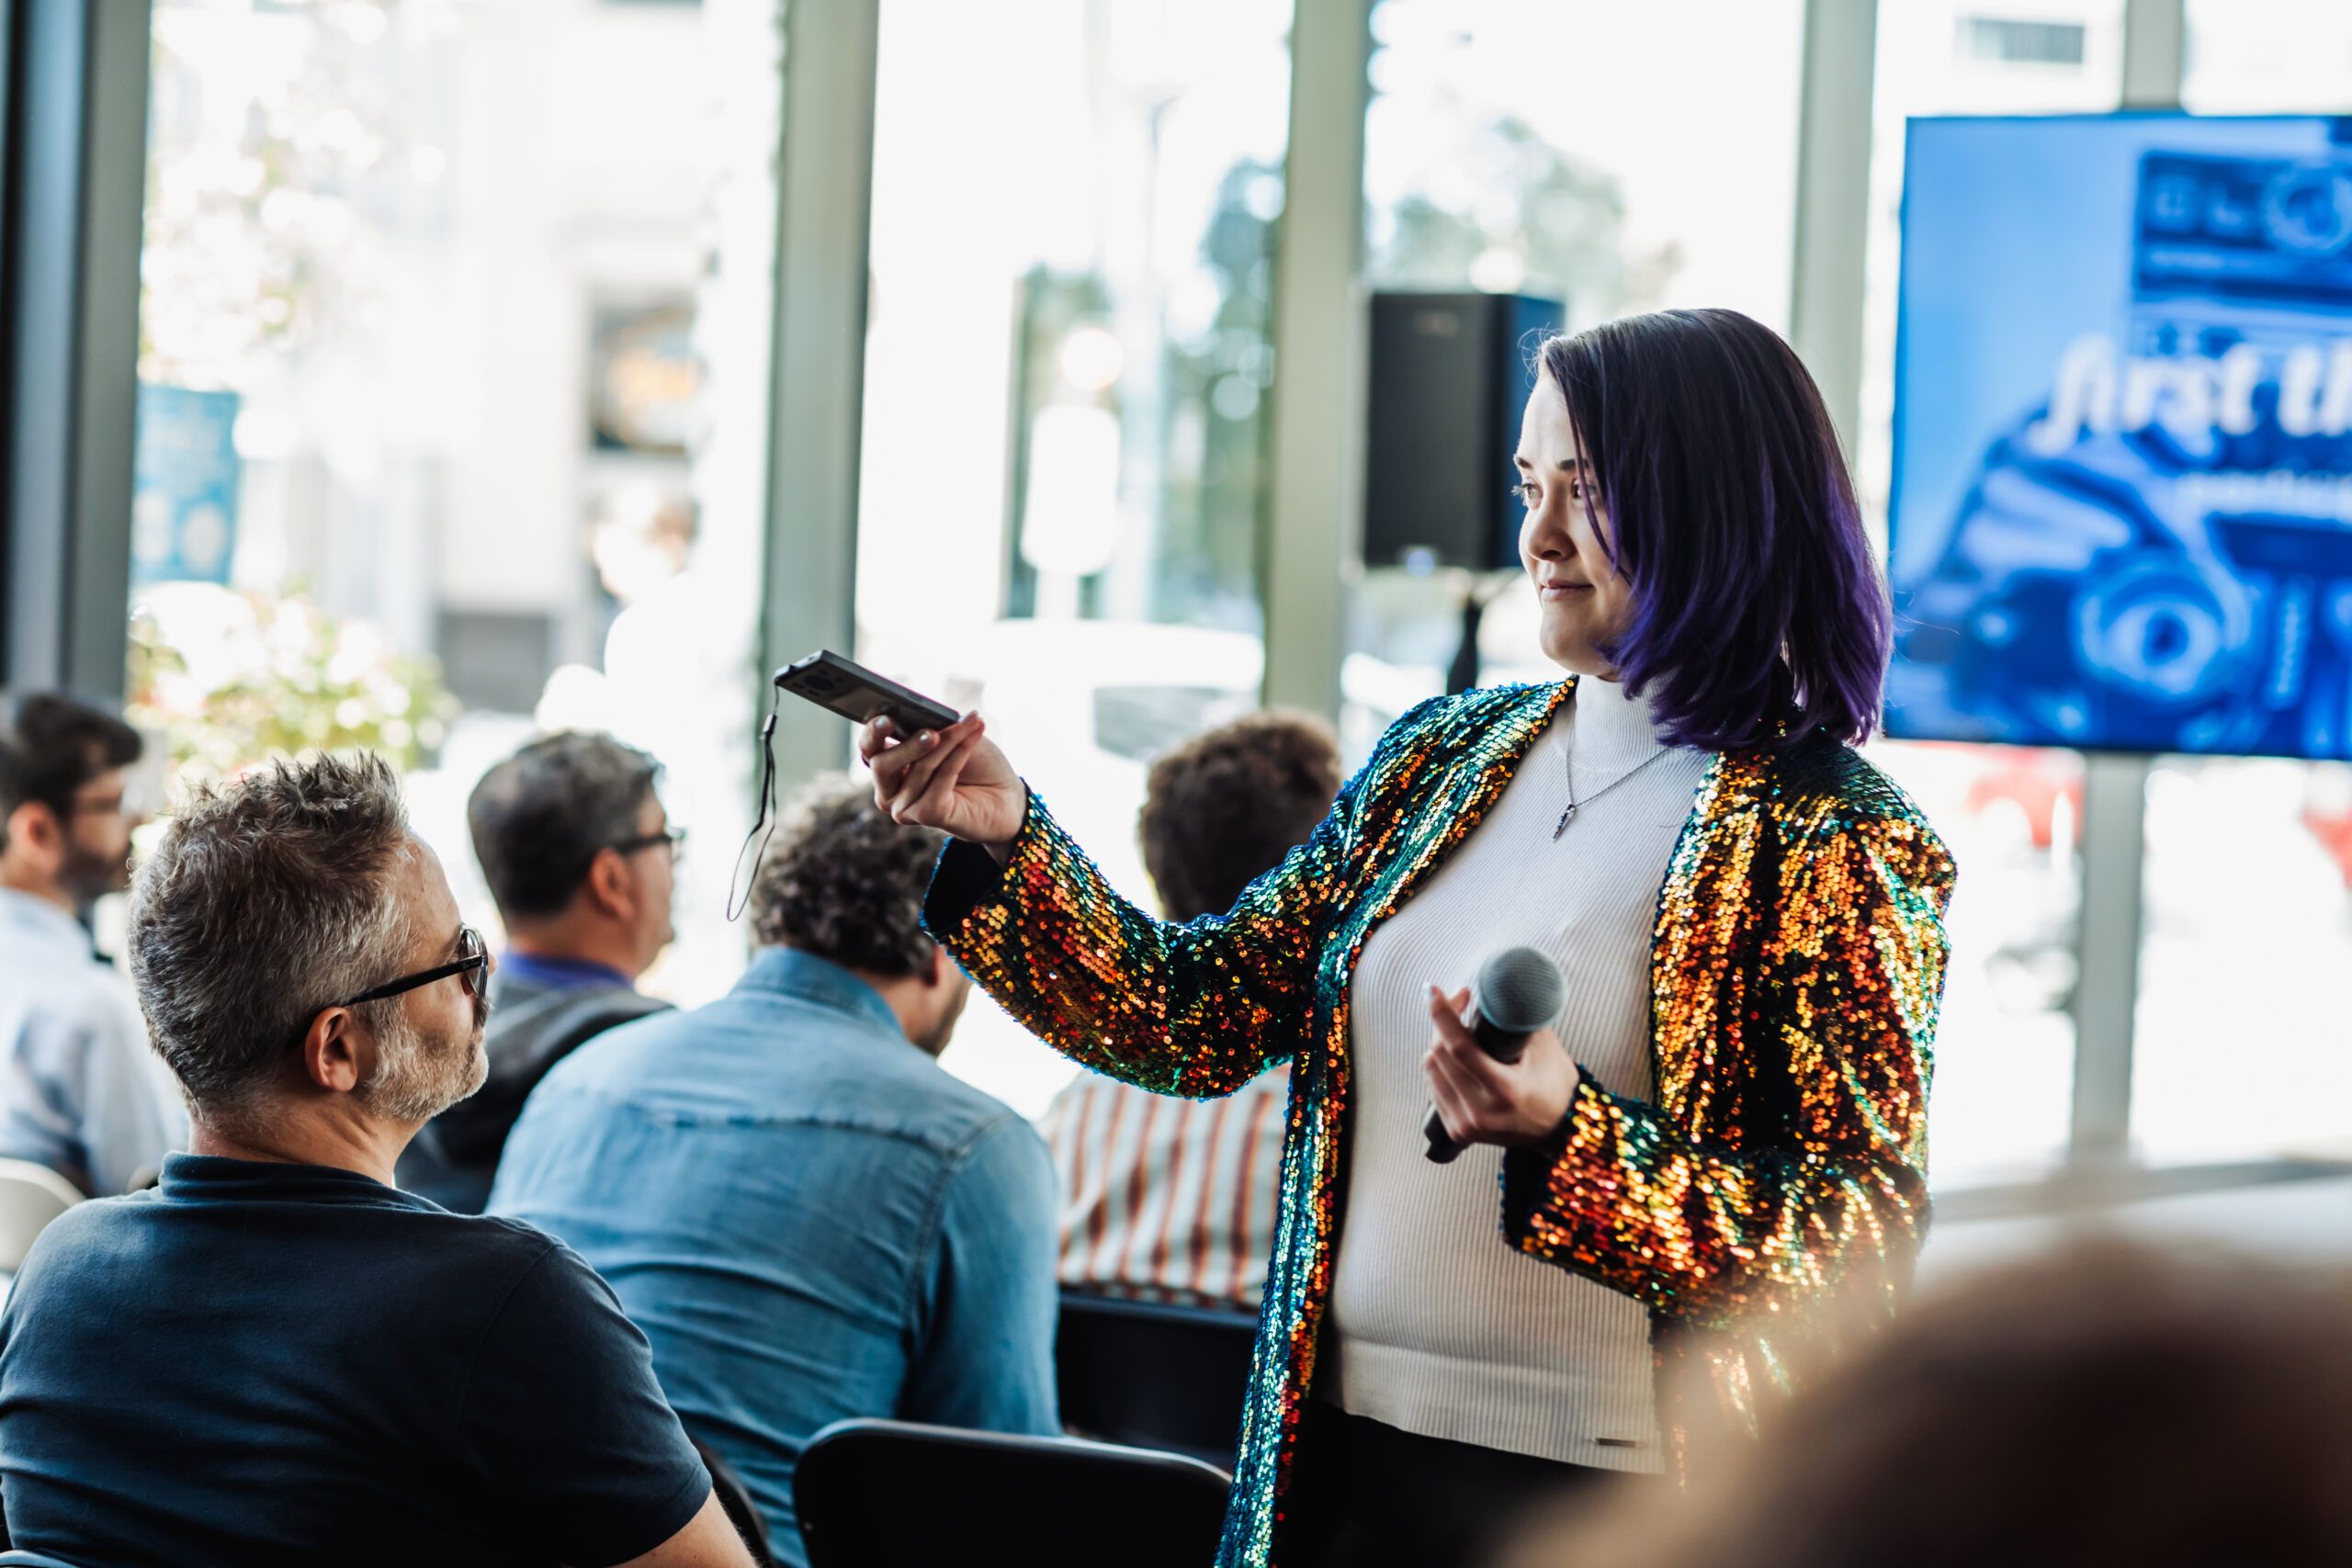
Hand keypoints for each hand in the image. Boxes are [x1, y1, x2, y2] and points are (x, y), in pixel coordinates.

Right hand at [858, 711, 1027, 861]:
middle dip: (908, 745)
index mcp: (888, 764)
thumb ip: (931, 727)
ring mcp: (904, 806)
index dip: (873, 732)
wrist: (1007, 796)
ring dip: (948, 742)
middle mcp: (889, 789)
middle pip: (881, 765)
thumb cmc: (976, 764)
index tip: (886, 718)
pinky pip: (940, 780)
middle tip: (932, 732)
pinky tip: (973, 740)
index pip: (869, 747)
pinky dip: (958, 756)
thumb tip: (921, 714)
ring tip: (971, 723)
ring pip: (919, 768)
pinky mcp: (925, 815)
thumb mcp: (951, 736)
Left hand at [1422, 985, 1580, 1147]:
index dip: (1442, 1014)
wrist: (1560, 1130)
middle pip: (1440, 1054)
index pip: (1460, 1047)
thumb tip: (1492, 992)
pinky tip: (1455, 1057)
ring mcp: (1466, 1125)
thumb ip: (1517, 1021)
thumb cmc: (1555, 1085)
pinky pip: (1433, 1087)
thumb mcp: (1545, 1047)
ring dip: (1439, 1042)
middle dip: (1443, 1020)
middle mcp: (1481, 1111)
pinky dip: (1440, 1066)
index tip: (1433, 990)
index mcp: (1505, 1090)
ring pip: (1431, 1068)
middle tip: (1459, 1001)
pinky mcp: (1457, 1130)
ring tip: (1459, 1030)